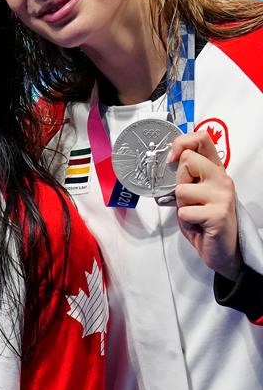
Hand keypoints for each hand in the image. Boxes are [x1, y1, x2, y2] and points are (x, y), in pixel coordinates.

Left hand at [169, 131, 241, 278]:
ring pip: (181, 189)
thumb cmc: (203, 221)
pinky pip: (184, 212)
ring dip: (181, 205)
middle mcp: (222, 179)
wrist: (222, 250)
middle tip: (188, 199)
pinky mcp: (218, 214)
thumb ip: (184, 177)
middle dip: (178, 181)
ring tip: (194, 214)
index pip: (202, 139)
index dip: (181, 143)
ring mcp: (222, 196)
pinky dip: (185, 221)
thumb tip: (167, 161)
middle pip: (188, 160)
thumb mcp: (192, 194)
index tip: (171, 158)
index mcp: (215, 170)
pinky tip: (198, 225)